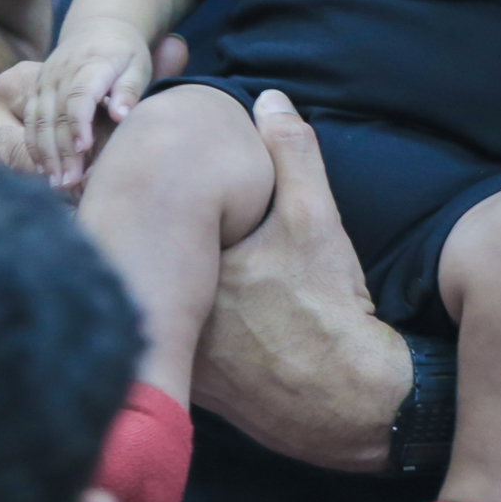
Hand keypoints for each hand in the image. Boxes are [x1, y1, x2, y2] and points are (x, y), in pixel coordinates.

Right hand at [25, 18, 152, 195]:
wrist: (98, 28)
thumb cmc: (125, 53)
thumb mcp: (138, 66)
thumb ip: (129, 90)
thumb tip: (120, 115)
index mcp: (91, 63)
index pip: (79, 95)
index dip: (79, 123)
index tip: (84, 150)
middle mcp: (62, 71)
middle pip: (56, 114)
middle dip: (61, 150)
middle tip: (70, 183)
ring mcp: (45, 79)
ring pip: (39, 119)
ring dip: (45, 153)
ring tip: (56, 183)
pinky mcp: (36, 88)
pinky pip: (30, 118)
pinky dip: (34, 144)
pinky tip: (43, 169)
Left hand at [189, 90, 411, 472]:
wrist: (349, 402)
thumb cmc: (329, 309)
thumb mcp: (316, 220)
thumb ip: (292, 154)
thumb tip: (270, 100)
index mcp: (186, 274)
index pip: (152, 225)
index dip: (157, 200)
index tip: (154, 176)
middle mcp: (169, 320)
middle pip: (151, 268)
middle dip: (158, 244)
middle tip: (171, 216)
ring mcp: (177, 357)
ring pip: (159, 307)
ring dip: (166, 285)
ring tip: (183, 259)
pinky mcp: (192, 387)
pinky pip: (174, 341)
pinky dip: (182, 322)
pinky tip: (205, 311)